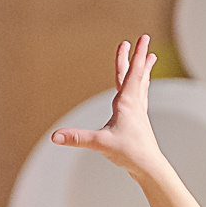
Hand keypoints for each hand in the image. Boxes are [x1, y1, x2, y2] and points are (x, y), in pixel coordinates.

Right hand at [51, 35, 165, 175]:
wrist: (149, 168)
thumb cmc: (129, 154)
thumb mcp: (100, 144)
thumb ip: (77, 138)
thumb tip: (55, 136)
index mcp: (127, 103)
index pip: (132, 73)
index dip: (136, 54)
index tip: (143, 38)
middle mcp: (135, 104)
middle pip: (136, 75)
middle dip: (137, 57)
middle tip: (144, 40)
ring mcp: (138, 113)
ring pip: (141, 85)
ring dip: (143, 70)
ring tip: (150, 59)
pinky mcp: (138, 122)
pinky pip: (139, 98)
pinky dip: (139, 88)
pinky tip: (138, 92)